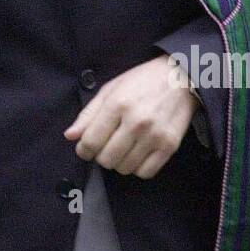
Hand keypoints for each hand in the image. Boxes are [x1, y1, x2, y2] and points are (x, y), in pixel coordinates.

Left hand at [63, 54, 197, 178]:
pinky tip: (136, 154)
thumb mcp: (110, 89)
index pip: (91, 141)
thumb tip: (70, 136)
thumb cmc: (141, 82)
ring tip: (122, 148)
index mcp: (117, 104)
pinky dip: (137, 168)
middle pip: (106, 159)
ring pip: (124, 168)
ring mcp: (155, 135)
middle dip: (100, 156)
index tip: (84, 149)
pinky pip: (145, 172)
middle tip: (105, 146)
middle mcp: (136, 122)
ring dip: (118, 162)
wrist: (179, 78)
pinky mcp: (170, 146)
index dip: (83, 150)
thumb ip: (88, 114)